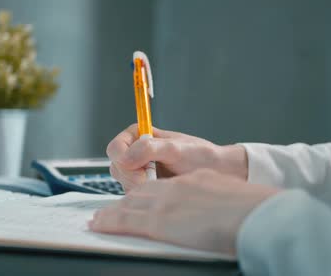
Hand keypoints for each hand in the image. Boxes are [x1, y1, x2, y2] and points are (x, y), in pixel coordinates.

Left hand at [89, 169, 277, 254]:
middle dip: (123, 203)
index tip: (136, 199)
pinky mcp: (160, 220)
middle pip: (140, 192)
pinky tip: (98, 225)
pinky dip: (110, 221)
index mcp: (193, 182)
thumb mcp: (228, 195)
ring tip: (98, 220)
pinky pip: (127, 219)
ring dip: (112, 213)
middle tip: (108, 211)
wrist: (254, 212)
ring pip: (129, 204)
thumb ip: (211, 198)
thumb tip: (210, 208)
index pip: (161, 186)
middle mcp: (175, 188)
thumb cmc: (249, 208)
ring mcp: (166, 203)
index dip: (144, 192)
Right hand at [107, 124, 247, 190]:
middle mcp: (135, 151)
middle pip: (116, 167)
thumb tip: (125, 156)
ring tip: (162, 183)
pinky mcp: (144, 186)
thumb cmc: (199, 155)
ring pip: (123, 183)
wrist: (215, 171)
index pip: (115, 148)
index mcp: (138, 135)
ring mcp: (138, 170)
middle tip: (153, 180)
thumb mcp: (176, 148)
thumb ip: (149, 149)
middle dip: (133, 177)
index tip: (141, 169)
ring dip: (139, 187)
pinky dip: (145, 196)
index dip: (124, 160)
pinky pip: (134, 195)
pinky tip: (162, 190)